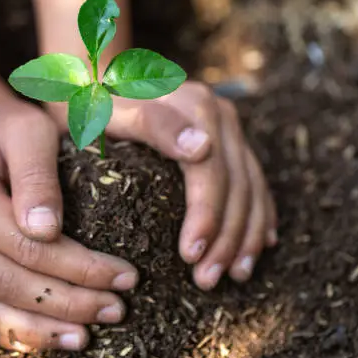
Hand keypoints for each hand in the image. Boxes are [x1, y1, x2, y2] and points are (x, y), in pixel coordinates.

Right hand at [0, 96, 138, 351]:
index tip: (126, 277)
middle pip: (11, 284)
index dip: (81, 269)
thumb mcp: (27, 130)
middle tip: (117, 310)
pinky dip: (14, 333)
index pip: (29, 248)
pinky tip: (49, 338)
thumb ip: (37, 176)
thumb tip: (48, 231)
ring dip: (43, 330)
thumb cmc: (4, 127)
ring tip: (87, 336)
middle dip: (70, 303)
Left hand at [49, 81, 277, 290]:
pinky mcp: (233, 141)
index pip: (210, 172)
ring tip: (236, 275)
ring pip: (252, 187)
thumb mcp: (108, 110)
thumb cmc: (95, 103)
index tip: (191, 256)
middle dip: (226, 237)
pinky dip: (261, 215)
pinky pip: (257, 181)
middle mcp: (220, 115)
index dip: (207, 217)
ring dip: (247, 235)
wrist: (102, 79)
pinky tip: (261, 245)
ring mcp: (230, 128)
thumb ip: (153, 125)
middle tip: (208, 278)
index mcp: (194, 107)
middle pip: (236, 184)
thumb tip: (202, 149)